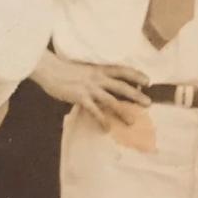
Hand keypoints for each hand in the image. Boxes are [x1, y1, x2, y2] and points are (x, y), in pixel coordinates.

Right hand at [32, 54, 149, 129]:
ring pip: (110, 100)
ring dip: (122, 111)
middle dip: (136, 95)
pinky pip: (94, 110)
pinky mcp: (80, 97)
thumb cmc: (65, 69)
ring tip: (132, 121)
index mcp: (99, 68)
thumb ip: (96, 76)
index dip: (136, 75)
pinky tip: (107, 129)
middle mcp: (98, 77)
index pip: (122, 70)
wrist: (49, 69)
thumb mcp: (85, 69)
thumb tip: (105, 83)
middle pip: (121, 86)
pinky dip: (101, 120)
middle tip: (148, 104)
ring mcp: (90, 88)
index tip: (148, 81)